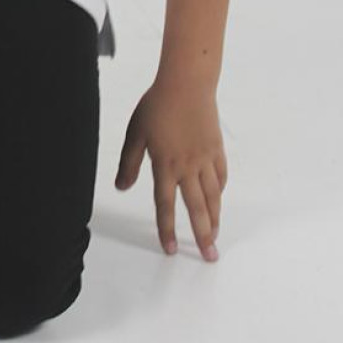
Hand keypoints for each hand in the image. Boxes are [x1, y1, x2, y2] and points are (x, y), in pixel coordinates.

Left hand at [114, 78, 225, 260]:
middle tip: (210, 257)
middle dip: (203, 236)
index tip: (172, 250)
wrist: (187, 84)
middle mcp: (188, 167)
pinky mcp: (217, 149)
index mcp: (165, 165)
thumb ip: (129, 163)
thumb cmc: (156, 106)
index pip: (165, 205)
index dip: (167, 229)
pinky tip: (218, 200)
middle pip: (197, 209)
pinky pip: (221, 177)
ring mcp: (206, 159)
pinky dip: (219, 192)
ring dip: (214, 219)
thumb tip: (122, 186)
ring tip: (215, 237)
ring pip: (213, 197)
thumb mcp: (135, 133)